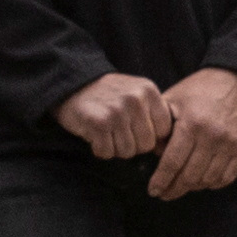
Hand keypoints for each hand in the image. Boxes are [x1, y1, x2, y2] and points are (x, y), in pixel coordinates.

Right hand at [51, 72, 170, 162]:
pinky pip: (107, 153)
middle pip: (146, 145)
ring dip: (114, 148)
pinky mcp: (98, 123)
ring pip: (127, 152)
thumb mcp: (136, 93)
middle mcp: (135, 100)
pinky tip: (94, 135)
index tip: (135, 130)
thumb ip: (152, 113)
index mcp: (149, 91)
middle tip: (117, 131)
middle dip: (132, 145)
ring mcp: (117, 111)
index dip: (150, 136)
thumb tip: (164, 147)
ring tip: (105, 131)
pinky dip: (99, 149)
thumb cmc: (107, 95)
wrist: (72, 84)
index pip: (164, 130)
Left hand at [144, 66, 236, 203]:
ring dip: (193, 188)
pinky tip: (203, 182)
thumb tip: (154, 153)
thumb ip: (160, 126)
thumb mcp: (175, 98)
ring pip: (207, 180)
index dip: (161, 180)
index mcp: (192, 124)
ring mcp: (230, 145)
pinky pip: (227, 177)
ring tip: (182, 186)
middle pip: (189, 176)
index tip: (154, 190)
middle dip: (174, 189)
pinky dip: (213, 184)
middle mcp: (212, 137)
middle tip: (165, 194)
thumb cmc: (202, 88)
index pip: (172, 162)